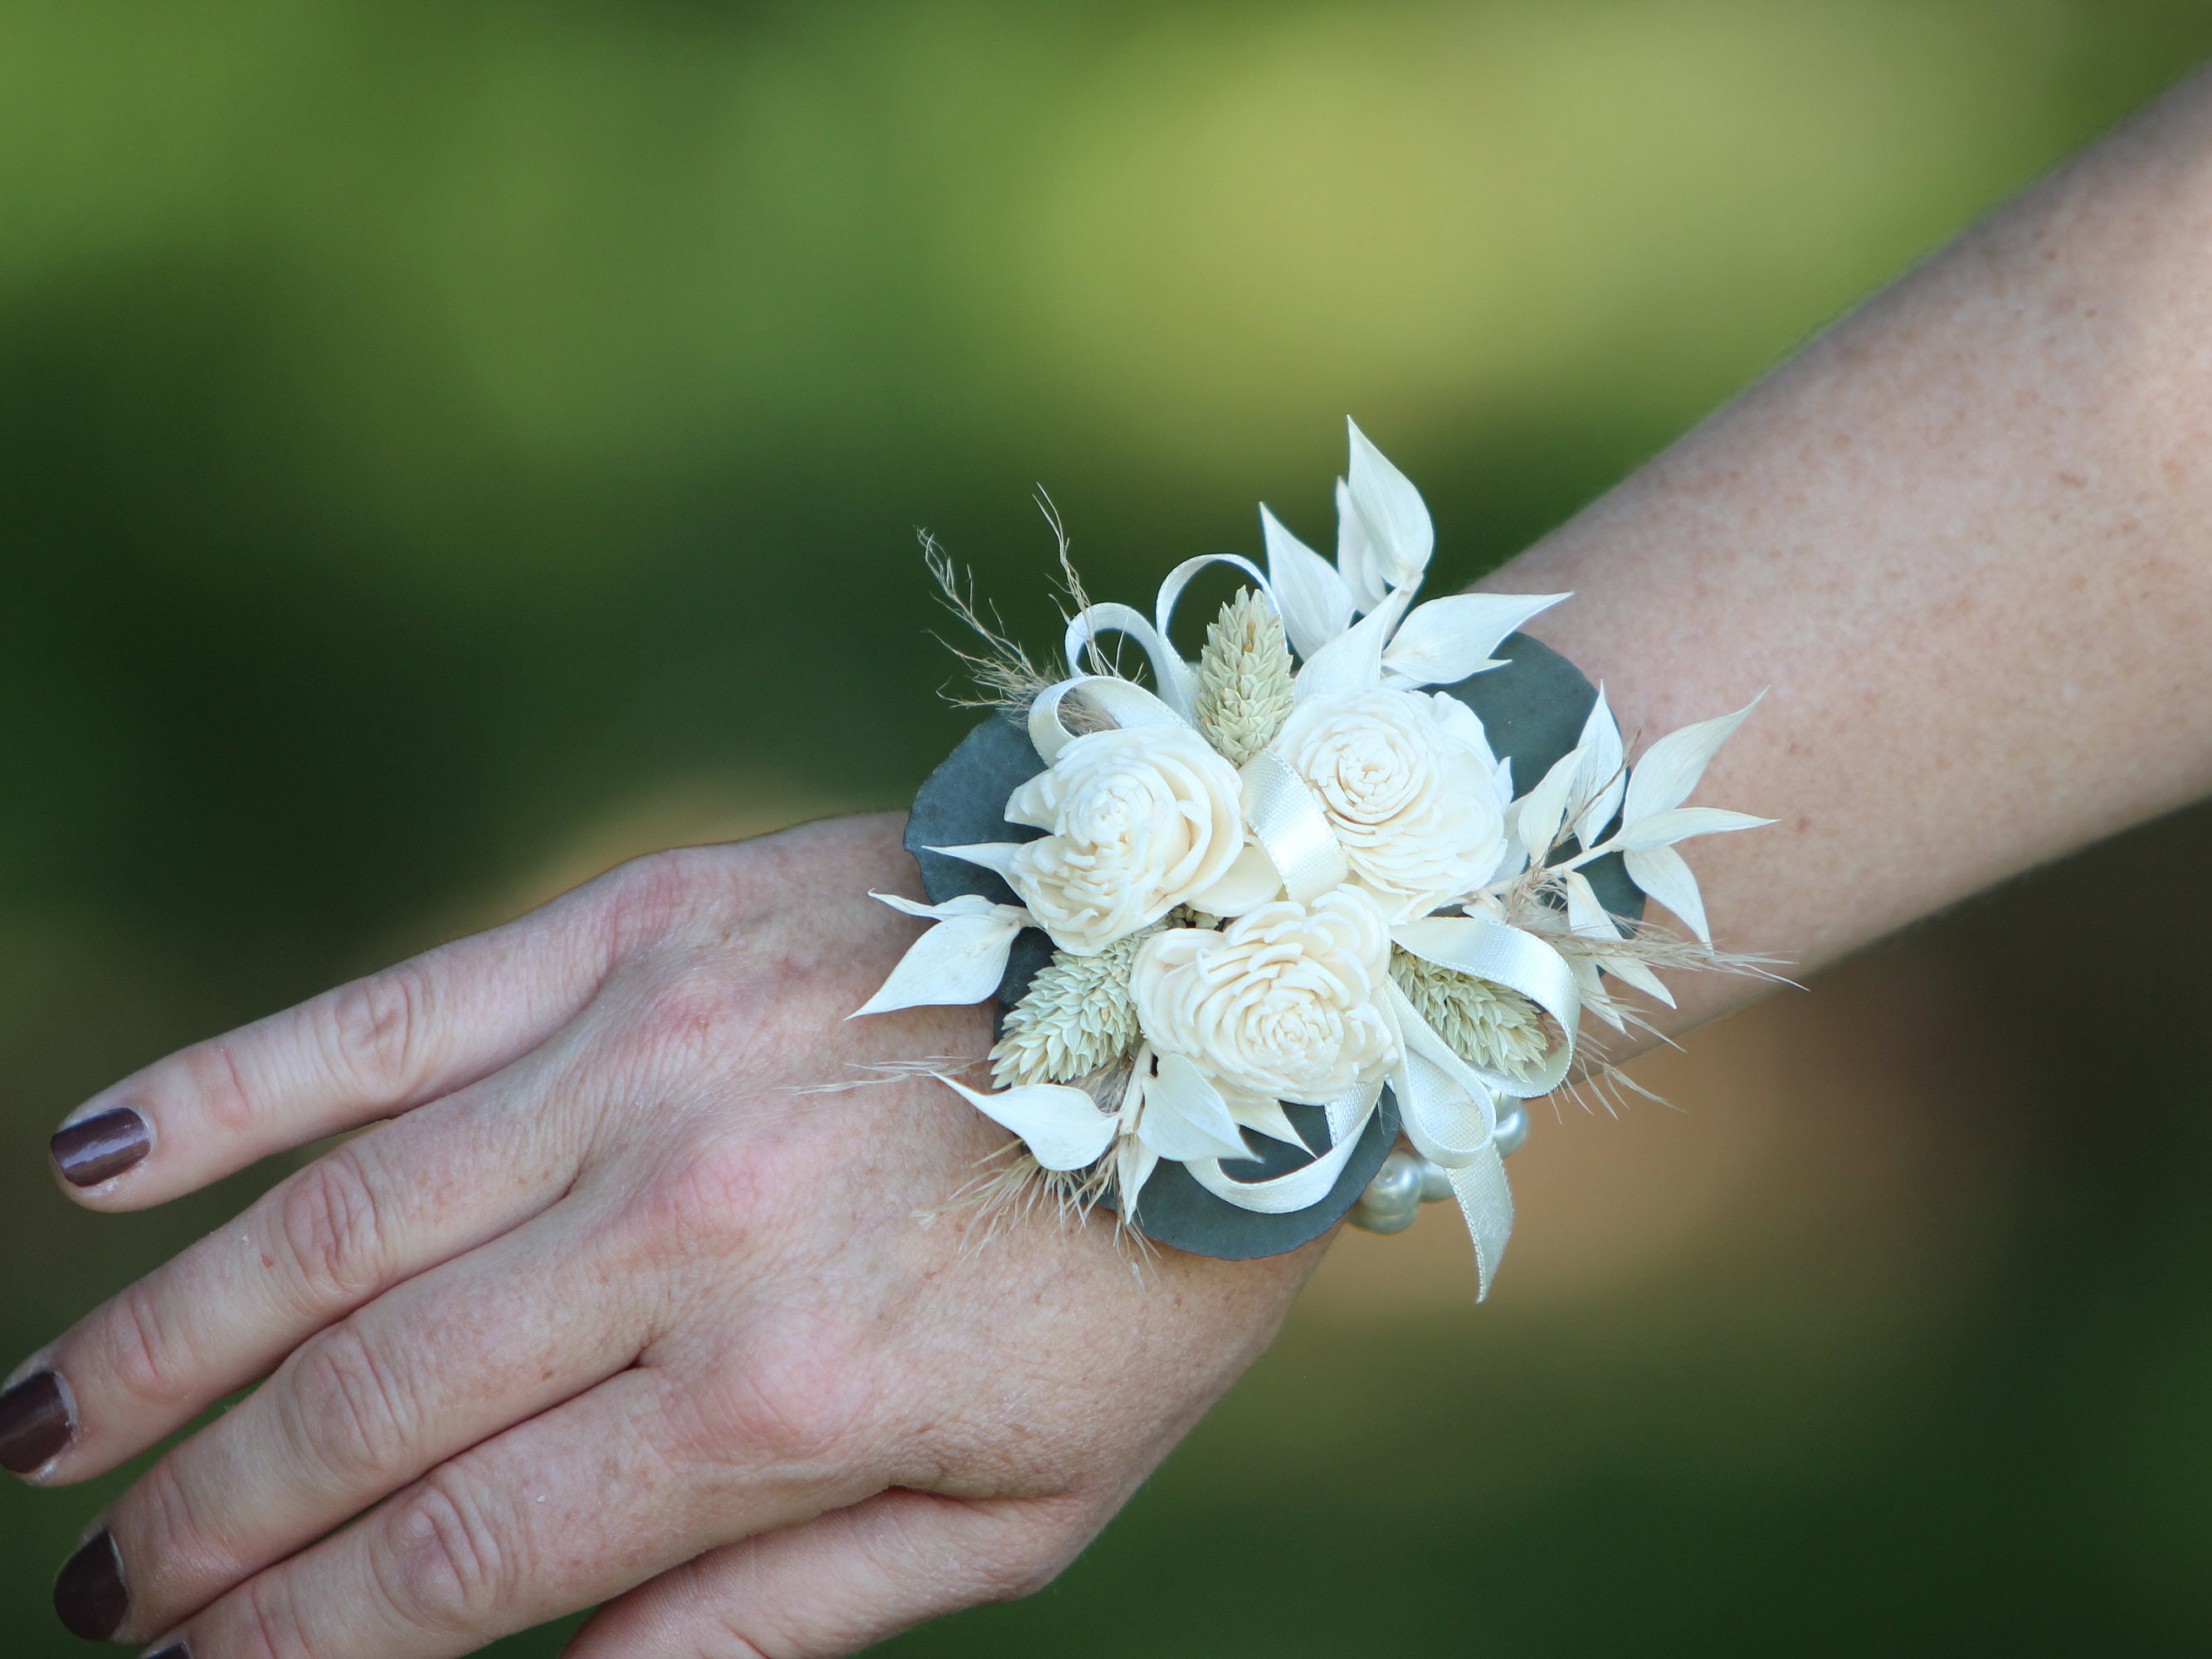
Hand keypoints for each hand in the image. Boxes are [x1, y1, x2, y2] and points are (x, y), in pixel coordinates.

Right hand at [4, 815, 1323, 1656]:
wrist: (1233, 994)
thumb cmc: (1130, 1272)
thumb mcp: (1025, 1504)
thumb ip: (791, 1614)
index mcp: (782, 1395)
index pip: (470, 1555)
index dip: (305, 1638)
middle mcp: (685, 1229)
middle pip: (370, 1408)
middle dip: (205, 1526)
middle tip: (98, 1599)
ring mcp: (649, 1059)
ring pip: (335, 1228)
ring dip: (159, 1344)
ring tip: (32, 1434)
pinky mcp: (645, 927)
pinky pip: (395, 1015)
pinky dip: (233, 1088)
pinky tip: (93, 1160)